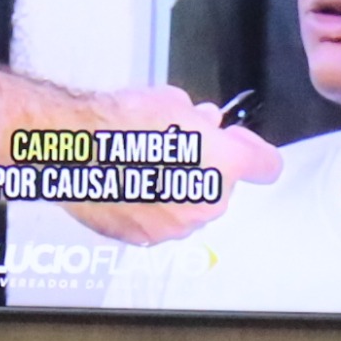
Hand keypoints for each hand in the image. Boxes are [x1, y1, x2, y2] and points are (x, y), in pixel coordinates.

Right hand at [53, 86, 281, 245]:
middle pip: (223, 190)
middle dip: (205, 170)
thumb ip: (200, 120)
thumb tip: (203, 125)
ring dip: (177, 192)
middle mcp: (206, 202)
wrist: (73, 148)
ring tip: (145, 167)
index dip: (250, 151)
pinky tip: (129, 183)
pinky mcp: (145, 238)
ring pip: (190, 210)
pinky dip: (149, 209)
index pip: (266, 166)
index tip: (237, 145)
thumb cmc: (118, 123)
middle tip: (177, 149)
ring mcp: (175, 226)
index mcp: (224, 165)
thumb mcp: (172, 102)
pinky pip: (158, 224)